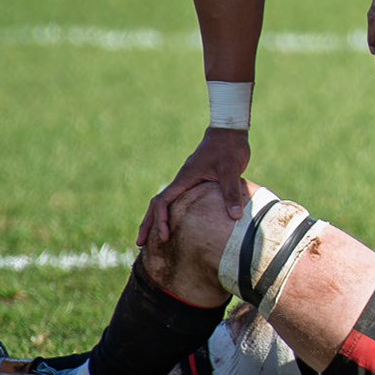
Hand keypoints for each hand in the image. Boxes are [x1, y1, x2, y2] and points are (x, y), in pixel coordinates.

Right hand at [137, 127, 249, 245]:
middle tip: (140, 243)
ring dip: (157, 219)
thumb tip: (234, 216)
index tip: (165, 236)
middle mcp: (182, 181)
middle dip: (147, 223)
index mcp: (185, 179)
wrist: (229, 131)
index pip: (163, 202)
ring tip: (154, 238)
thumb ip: (231, 192)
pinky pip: (179, 200)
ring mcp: (187, 181)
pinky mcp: (196, 181)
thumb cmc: (228, 148)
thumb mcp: (231, 170)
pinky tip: (177, 223)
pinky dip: (172, 212)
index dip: (160, 220)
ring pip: (166, 202)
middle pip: (157, 204)